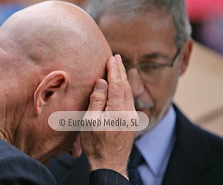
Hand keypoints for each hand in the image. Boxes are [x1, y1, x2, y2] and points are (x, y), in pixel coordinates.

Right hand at [80, 54, 134, 178]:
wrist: (110, 164)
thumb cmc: (96, 145)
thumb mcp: (90, 121)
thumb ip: (97, 99)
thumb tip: (102, 82)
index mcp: (118, 110)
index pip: (117, 84)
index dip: (114, 70)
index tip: (112, 57)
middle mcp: (129, 112)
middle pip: (125, 86)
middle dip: (120, 70)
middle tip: (116, 57)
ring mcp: (132, 117)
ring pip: (128, 93)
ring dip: (123, 79)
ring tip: (118, 68)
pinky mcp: (132, 122)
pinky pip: (129, 100)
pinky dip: (124, 89)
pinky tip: (121, 86)